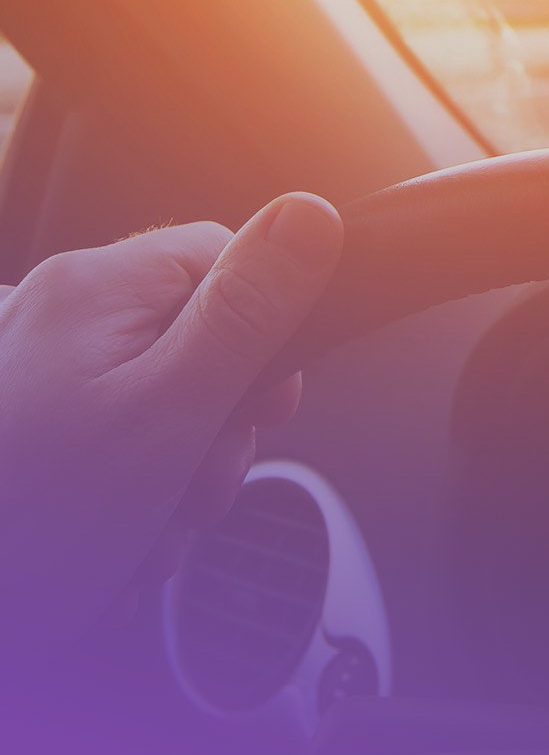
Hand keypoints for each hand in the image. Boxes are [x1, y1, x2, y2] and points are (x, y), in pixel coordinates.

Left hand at [0, 193, 341, 647]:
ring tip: (141, 530)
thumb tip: (312, 213)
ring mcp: (25, 373)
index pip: (225, 257)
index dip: (266, 333)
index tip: (262, 407)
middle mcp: (50, 313)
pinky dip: (124, 494)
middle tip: (190, 488)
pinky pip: (107, 438)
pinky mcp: (20, 429)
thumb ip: (247, 310)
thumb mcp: (170, 413)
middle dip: (215, 426)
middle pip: (195, 336)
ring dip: (173, 476)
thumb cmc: (27, 524)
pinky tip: (109, 541)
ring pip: (156, 399)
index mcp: (93, 288)